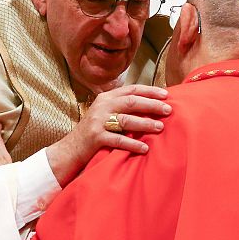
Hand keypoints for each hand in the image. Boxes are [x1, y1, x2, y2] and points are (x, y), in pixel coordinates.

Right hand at [47, 84, 170, 186]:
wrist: (70, 149)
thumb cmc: (94, 131)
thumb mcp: (105, 113)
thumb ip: (122, 107)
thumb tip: (150, 104)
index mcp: (106, 98)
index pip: (131, 90)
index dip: (149, 91)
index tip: (166, 95)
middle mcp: (102, 106)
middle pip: (131, 102)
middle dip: (151, 105)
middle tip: (168, 110)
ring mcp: (98, 122)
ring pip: (126, 120)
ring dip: (145, 123)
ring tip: (160, 127)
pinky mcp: (96, 137)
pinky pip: (118, 140)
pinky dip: (133, 144)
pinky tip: (145, 148)